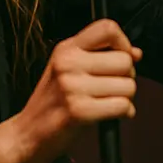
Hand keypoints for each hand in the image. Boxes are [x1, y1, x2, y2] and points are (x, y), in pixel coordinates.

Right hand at [7, 19, 141, 162]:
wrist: (27, 134)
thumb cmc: (52, 102)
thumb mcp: (68, 69)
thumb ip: (99, 57)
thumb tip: (136, 53)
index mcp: (66, 49)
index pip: (107, 28)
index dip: (123, 42)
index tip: (123, 56)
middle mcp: (68, 63)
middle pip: (124, 60)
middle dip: (127, 76)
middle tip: (112, 87)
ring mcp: (73, 86)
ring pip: (128, 85)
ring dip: (126, 98)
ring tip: (107, 102)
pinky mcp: (80, 111)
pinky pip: (123, 106)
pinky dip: (124, 113)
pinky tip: (111, 115)